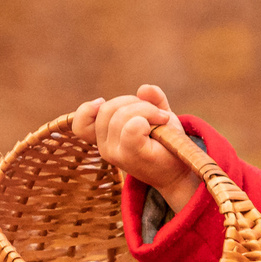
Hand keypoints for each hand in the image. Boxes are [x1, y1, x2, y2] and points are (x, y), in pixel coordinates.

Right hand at [73, 84, 199, 215]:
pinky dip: (149, 117)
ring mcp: (116, 153)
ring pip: (121, 114)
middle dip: (134, 102)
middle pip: (107, 109)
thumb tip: (144, 89)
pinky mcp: (131, 154)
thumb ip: (151, 100)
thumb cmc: (166, 144)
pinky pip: (133, 125)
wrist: (180, 172)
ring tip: (163, 119)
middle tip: (157, 113)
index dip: (88, 109)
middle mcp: (105, 148)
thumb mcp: (157, 116)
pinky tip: (162, 124)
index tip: (103, 102)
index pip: (80, 124)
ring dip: (147, 109)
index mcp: (105, 139)